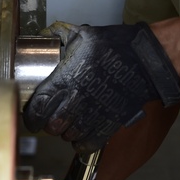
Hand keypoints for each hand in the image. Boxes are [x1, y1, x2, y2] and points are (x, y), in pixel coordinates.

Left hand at [22, 21, 179, 152]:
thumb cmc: (118, 45)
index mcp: (68, 78)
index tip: (32, 116)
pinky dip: (83, 141)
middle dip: (49, 123)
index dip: (31, 116)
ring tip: (70, 120)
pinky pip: (88, 143)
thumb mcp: (87, 35)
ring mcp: (94, 114)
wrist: (147, 60)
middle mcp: (78, 100)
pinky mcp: (109, 123)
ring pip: (69, 136)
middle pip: (52, 126)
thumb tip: (48, 35)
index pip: (38, 107)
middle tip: (52, 115)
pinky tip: (83, 130)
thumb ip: (65, 38)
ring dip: (66, 131)